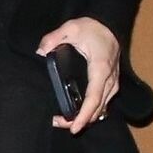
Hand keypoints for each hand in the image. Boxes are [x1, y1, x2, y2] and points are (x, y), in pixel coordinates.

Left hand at [36, 16, 120, 132]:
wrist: (110, 25)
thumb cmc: (92, 28)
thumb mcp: (71, 27)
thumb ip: (54, 38)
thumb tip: (40, 51)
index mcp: (100, 69)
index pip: (94, 98)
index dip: (84, 115)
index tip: (74, 127)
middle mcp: (109, 80)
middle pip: (97, 109)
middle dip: (79, 121)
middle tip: (57, 123)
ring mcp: (112, 84)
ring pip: (101, 110)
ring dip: (84, 118)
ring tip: (62, 120)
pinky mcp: (111, 85)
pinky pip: (102, 104)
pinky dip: (90, 112)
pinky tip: (75, 114)